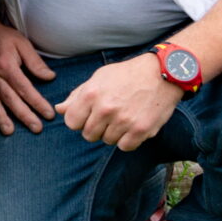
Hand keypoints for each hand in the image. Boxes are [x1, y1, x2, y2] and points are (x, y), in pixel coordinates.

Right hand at [0, 20, 57, 135]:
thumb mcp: (22, 44)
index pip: (26, 89)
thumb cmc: (3, 37)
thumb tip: (50, 77)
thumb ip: (35, 62)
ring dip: (1, 118)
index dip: (38, 102)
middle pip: (11, 99)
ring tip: (9, 131)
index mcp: (7, 66)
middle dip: (24, 114)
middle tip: (37, 128)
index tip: (49, 114)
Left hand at [57, 54, 184, 151]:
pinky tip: (132, 126)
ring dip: (113, 133)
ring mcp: (123, 121)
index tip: (88, 115)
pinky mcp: (141, 130)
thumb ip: (77, 95)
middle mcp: (105, 109)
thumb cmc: (126, 74)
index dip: (78, 120)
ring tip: (123, 117)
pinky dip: (127, 140)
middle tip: (108, 116)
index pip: (71, 122)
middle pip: (88, 135)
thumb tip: (59, 110)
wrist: (161, 73)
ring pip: (107, 141)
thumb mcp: (98, 78)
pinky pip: (125, 147)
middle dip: (95, 128)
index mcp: (91, 94)